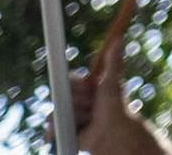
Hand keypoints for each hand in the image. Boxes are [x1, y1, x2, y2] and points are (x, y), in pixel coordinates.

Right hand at [68, 36, 171, 154]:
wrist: (113, 133)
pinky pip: (51, 129)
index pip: (68, 81)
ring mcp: (69, 116)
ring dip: (75, 116)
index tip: (87, 89)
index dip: (76, 86)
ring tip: (89, 119)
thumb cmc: (115, 106)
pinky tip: (73, 129)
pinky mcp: (64, 131)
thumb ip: (113, 61)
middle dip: (77, 101)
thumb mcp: (112, 82)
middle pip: (62, 96)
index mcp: (84, 88)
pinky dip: (57, 131)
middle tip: (92, 106)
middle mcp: (75, 101)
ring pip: (57, 112)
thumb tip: (119, 39)